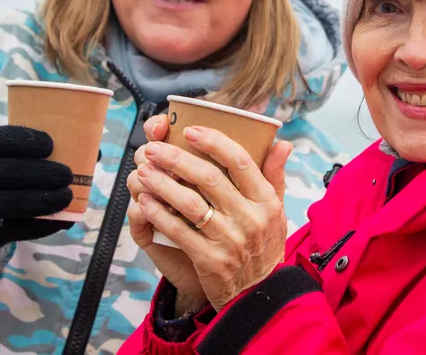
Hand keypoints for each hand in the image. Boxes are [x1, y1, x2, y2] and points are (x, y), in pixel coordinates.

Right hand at [0, 125, 75, 256]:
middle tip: (68, 174)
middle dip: (43, 173)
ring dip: (45, 200)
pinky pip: (19, 229)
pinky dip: (44, 225)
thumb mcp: (13, 158)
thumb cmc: (7, 175)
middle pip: (10, 172)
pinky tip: (62, 219)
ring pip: (14, 203)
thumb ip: (46, 152)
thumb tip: (95, 153)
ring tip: (67, 196)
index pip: (1, 139)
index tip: (51, 144)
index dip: (26, 140)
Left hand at [133, 126, 291, 311]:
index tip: (189, 130)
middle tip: (153, 148)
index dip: (213, 142)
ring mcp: (230, 240)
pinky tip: (145, 201)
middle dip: (176, 158)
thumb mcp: (277, 211)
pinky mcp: (210, 260)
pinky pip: (179, 231)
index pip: (240, 161)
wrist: (257, 295)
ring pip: (190, 204)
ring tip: (143, 170)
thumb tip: (281, 142)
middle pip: (208, 178)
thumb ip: (275, 175)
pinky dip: (159, 214)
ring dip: (162, 184)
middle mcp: (250, 218)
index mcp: (266, 201)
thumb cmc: (263, 245)